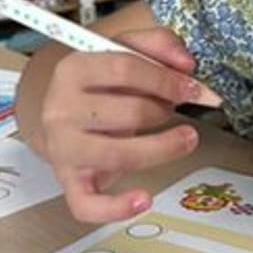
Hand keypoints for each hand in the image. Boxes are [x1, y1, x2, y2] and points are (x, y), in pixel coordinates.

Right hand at [20, 28, 222, 223]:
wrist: (61, 116)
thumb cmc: (98, 86)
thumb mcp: (124, 51)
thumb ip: (158, 44)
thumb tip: (187, 64)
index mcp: (72, 69)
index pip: (125, 69)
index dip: (166, 79)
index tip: (192, 88)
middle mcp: (61, 110)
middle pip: (130, 113)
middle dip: (164, 111)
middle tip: (172, 110)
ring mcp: (63, 149)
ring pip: (119, 155)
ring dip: (163, 149)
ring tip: (185, 139)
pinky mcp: (70, 181)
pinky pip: (87, 204)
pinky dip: (116, 207)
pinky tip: (144, 199)